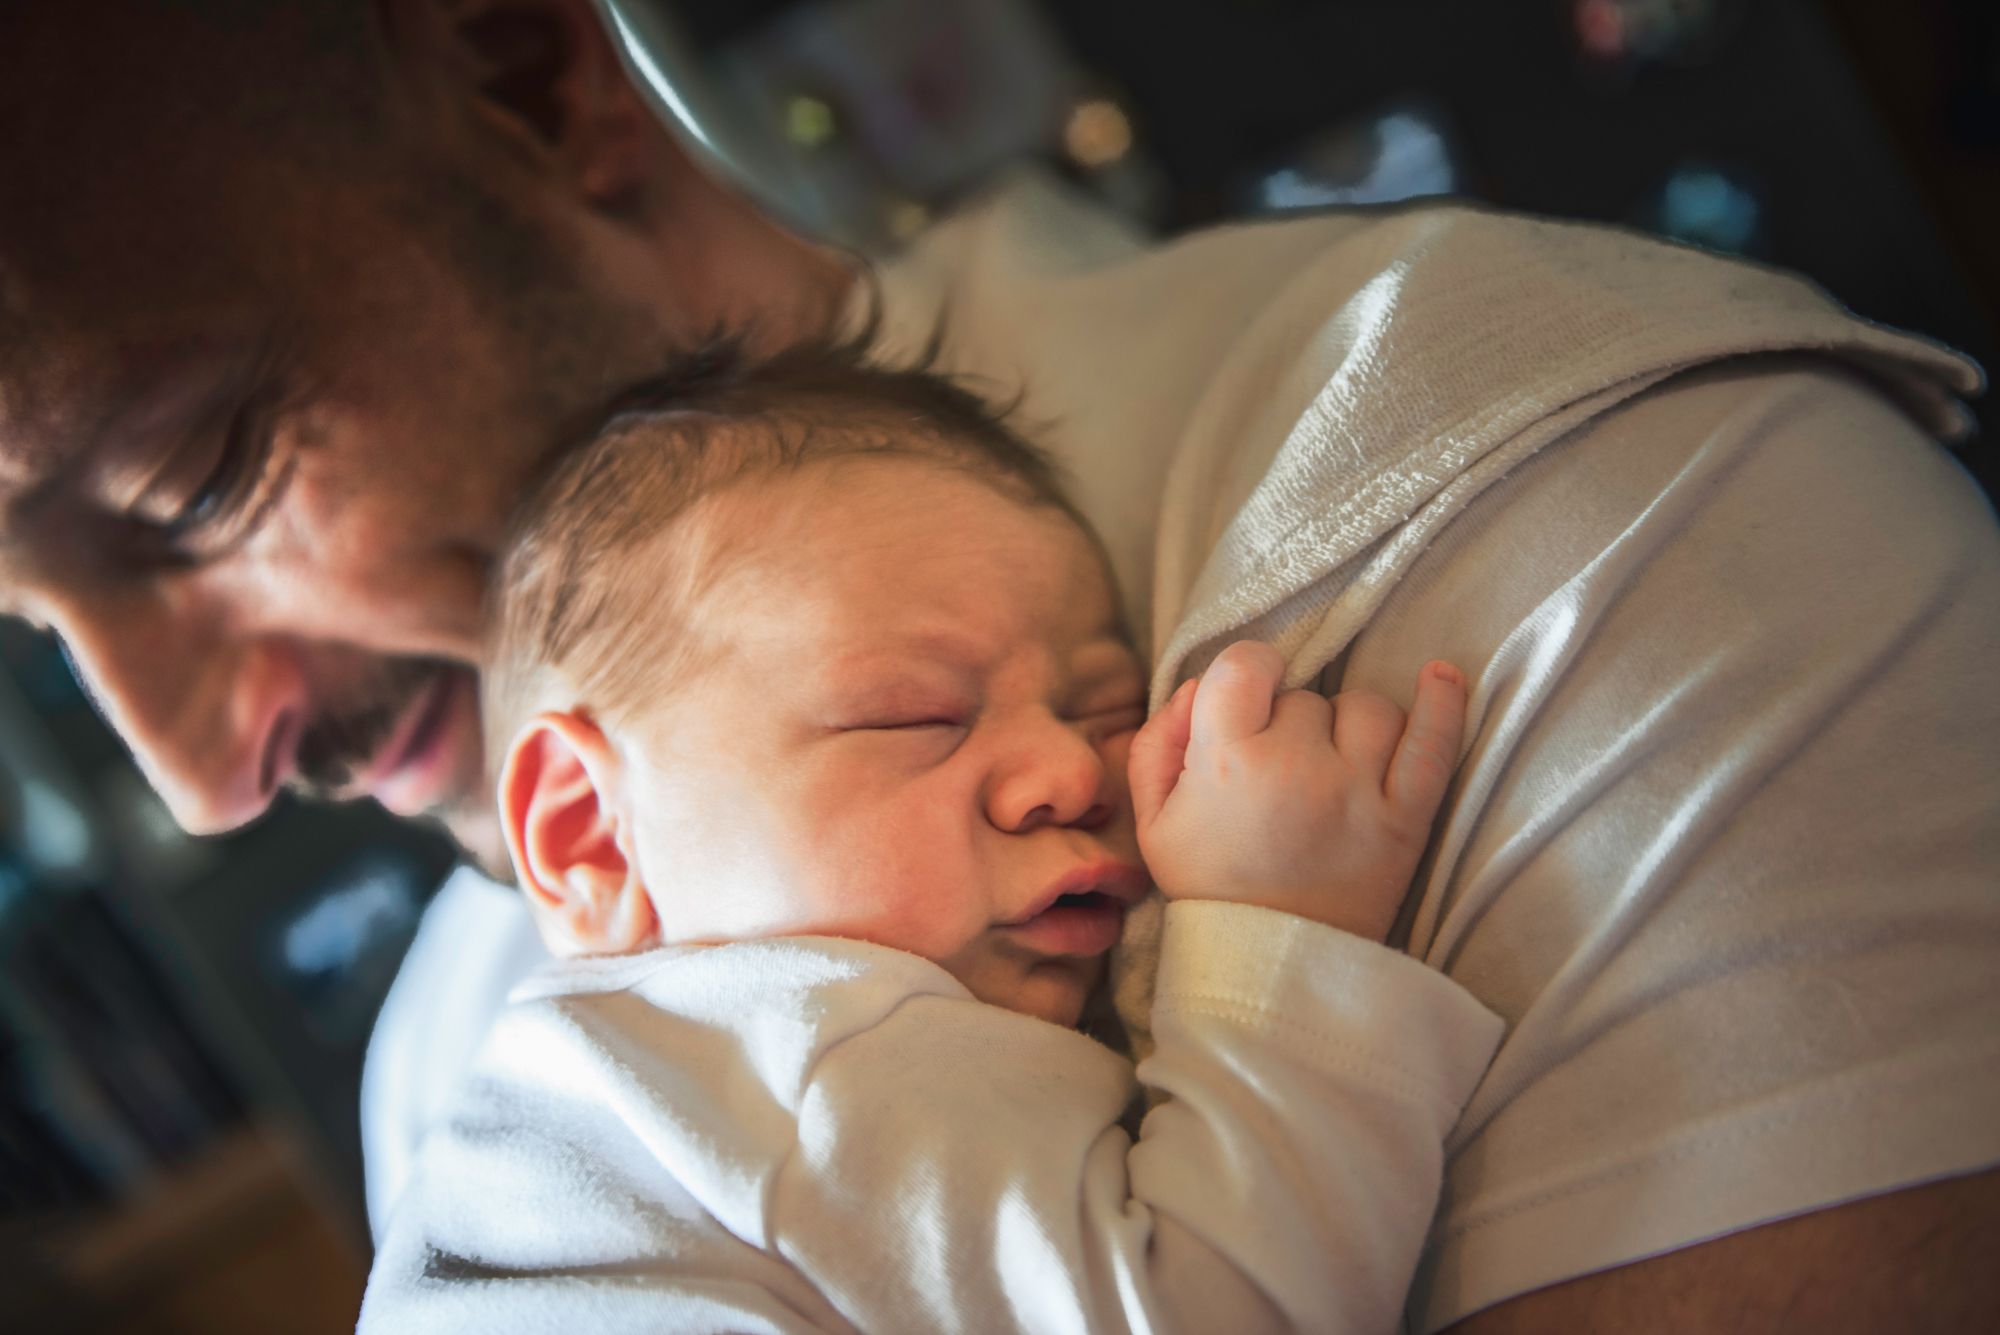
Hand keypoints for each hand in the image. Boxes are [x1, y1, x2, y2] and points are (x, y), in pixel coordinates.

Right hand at [1128, 641, 1467, 940]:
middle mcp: (1294, 767)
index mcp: (1225, 763)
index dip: (1247, 674)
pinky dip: (1441, 704)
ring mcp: (1356, 791)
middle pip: (1305, 698)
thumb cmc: (1211, 889)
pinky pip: (1433, 743)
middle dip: (1291, 724)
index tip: (1250, 701)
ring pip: (1366, 708)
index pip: (1244, 665)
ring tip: (1334, 764)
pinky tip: (1439, 677)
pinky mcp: (1404, 819)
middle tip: (1280, 776)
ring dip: (1350, 725)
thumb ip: (1159, 743)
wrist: (1272, 969)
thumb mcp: (1153, 822)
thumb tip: (1200, 688)